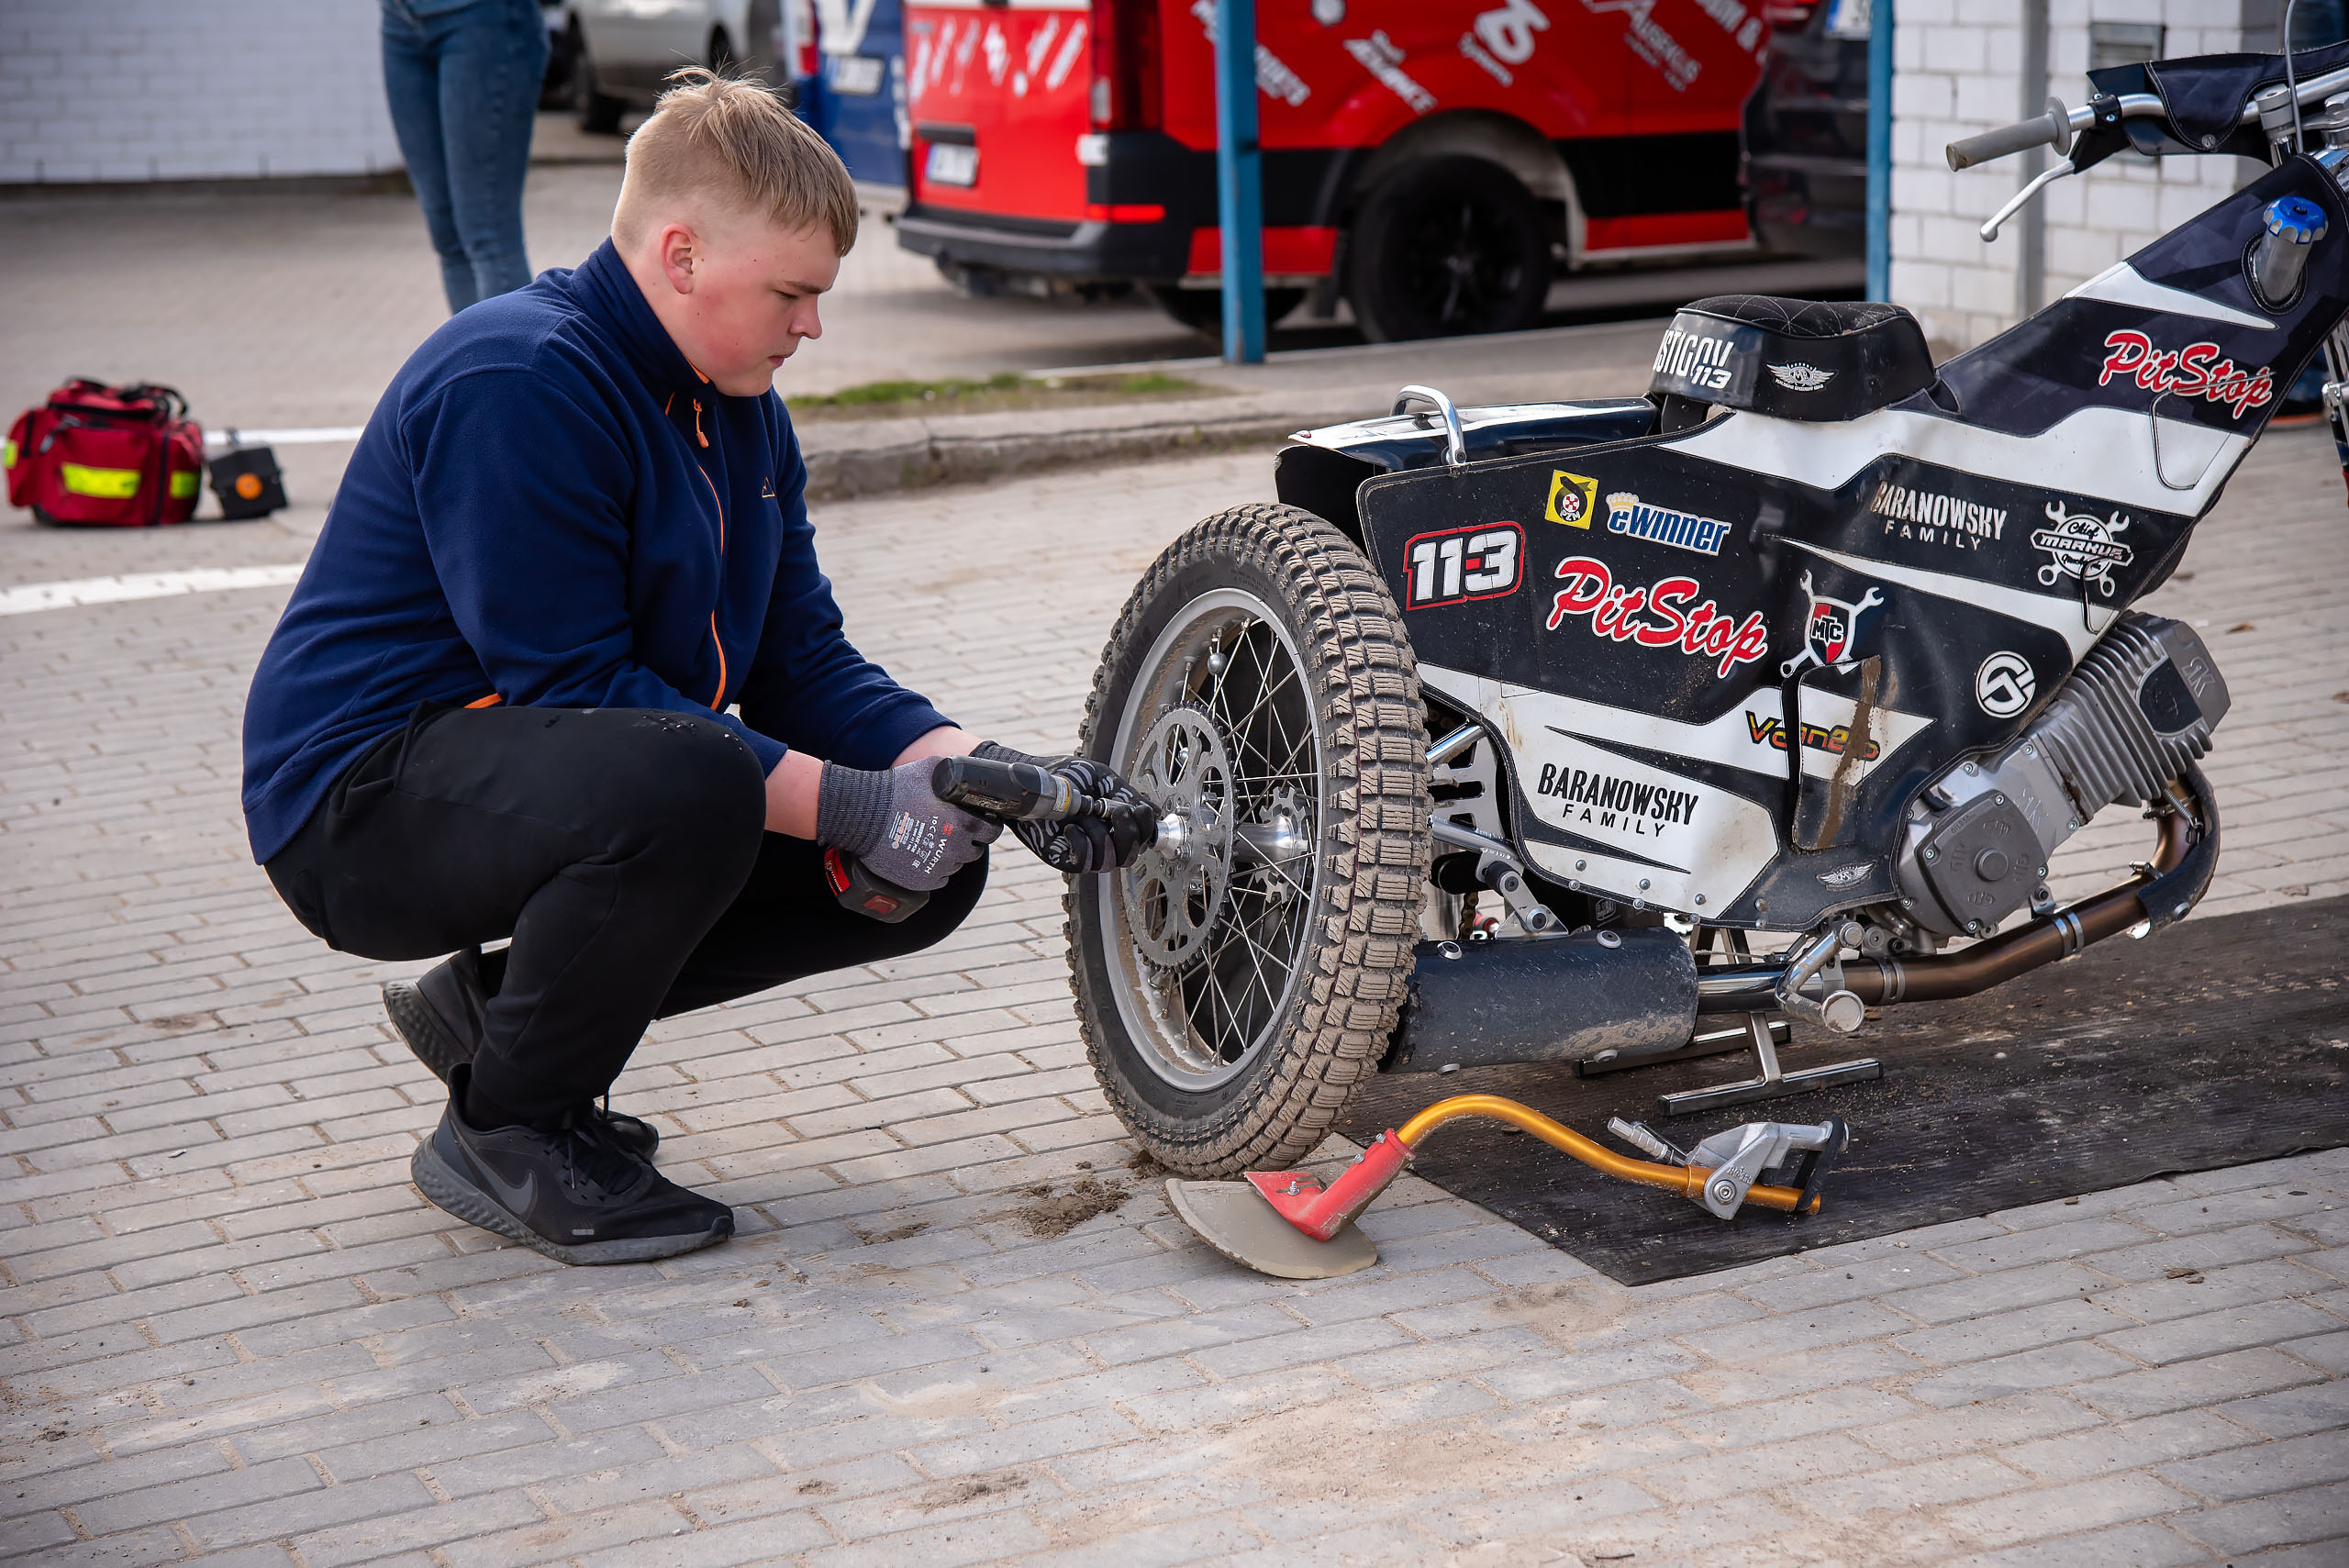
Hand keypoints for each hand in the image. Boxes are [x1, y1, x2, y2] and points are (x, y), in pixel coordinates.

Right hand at [815, 757, 1000, 892]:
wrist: (863, 815)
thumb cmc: (896, 790)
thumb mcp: (930, 769)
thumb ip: (955, 773)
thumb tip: (968, 773)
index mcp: (963, 823)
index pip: (991, 831)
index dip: (986, 825)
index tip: (978, 822)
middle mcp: (956, 848)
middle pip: (975, 850)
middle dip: (967, 840)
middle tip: (948, 829)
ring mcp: (940, 867)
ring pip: (956, 864)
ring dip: (949, 854)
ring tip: (929, 838)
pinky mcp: (923, 881)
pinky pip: (940, 877)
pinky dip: (934, 868)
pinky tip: (920, 852)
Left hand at [972, 742, 1154, 874]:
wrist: (1033, 778)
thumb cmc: (1066, 776)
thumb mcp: (1102, 778)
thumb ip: (1127, 794)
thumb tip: (1153, 811)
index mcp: (1115, 823)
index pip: (1143, 839)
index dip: (1148, 830)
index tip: (1141, 811)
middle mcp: (1103, 840)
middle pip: (1130, 857)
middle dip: (1129, 835)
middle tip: (1118, 811)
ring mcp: (1083, 851)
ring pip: (1108, 863)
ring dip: (1101, 836)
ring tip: (1086, 814)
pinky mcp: (1062, 857)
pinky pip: (1083, 864)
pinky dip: (1081, 845)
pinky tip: (1071, 827)